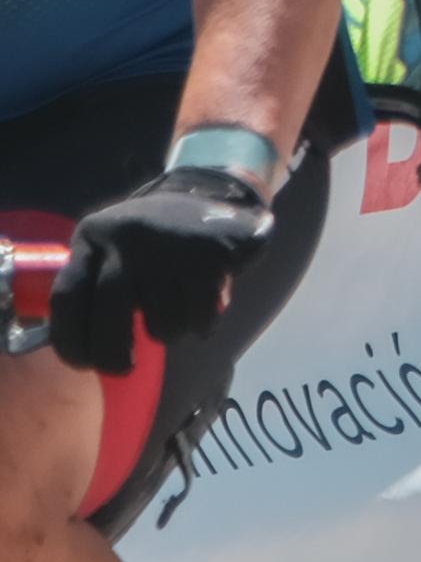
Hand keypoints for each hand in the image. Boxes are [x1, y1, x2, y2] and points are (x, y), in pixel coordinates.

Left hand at [49, 165, 279, 373]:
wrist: (213, 192)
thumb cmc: (149, 241)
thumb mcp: (111, 250)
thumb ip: (92, 288)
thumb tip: (77, 349)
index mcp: (94, 237)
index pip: (66, 296)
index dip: (69, 340)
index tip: (82, 363)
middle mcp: (128, 237)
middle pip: (110, 314)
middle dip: (112, 354)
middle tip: (122, 368)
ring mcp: (172, 244)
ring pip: (161, 320)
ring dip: (168, 333)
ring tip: (173, 321)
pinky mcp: (213, 253)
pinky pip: (200, 314)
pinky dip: (201, 324)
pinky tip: (202, 312)